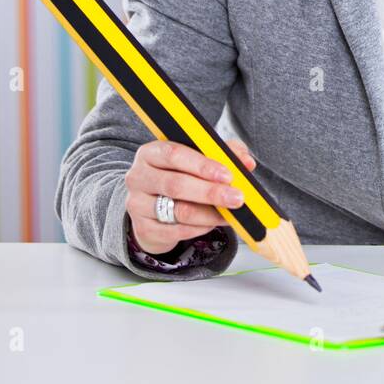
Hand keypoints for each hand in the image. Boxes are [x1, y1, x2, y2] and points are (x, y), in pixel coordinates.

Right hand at [125, 136, 256, 255]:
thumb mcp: (197, 159)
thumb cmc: (179, 175)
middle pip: (176, 184)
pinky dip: (200, 228)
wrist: (152, 207)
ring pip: (179, 211)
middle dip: (211, 192)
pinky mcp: (143, 228)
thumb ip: (222, 153)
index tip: (228, 174)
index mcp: (151, 152)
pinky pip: (176, 232)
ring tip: (230, 214)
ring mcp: (137, 204)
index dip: (202, 165)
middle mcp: (138, 176)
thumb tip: (246, 161)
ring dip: (210, 214)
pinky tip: (213, 223)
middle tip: (237, 198)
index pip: (174, 154)